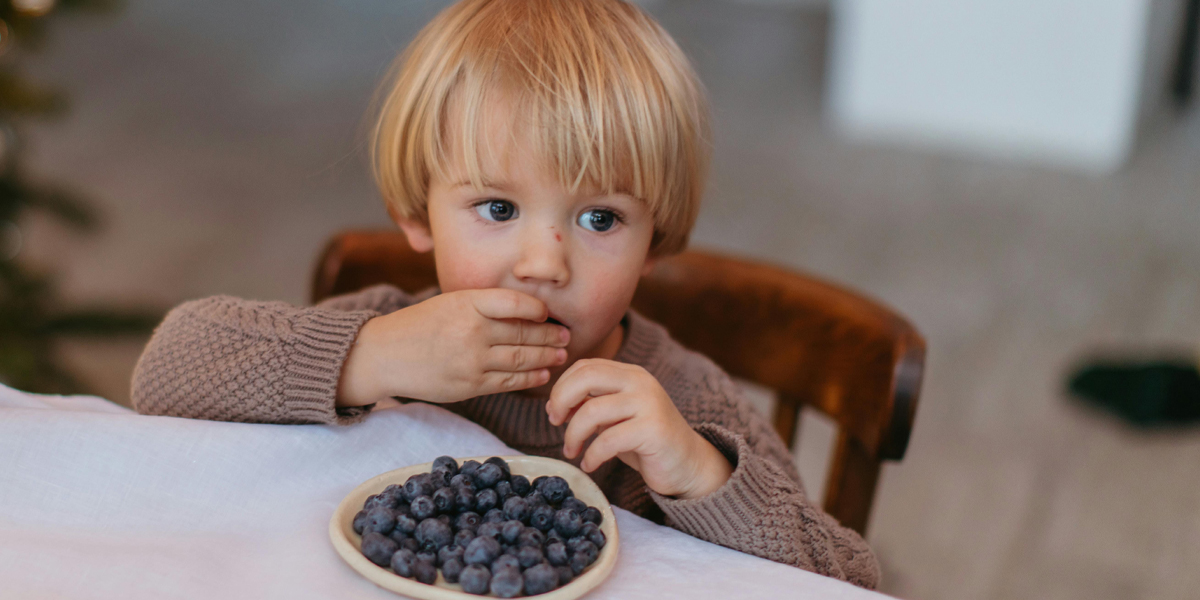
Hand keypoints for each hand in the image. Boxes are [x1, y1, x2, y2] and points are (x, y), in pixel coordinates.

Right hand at [337, 289, 569, 405]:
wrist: (383, 355)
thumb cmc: (420, 325)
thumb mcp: (450, 302)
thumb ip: (484, 305)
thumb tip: (528, 312)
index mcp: (467, 302)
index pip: (515, 302)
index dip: (538, 308)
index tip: (548, 313)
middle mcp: (472, 330)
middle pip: (524, 332)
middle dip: (550, 336)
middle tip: (566, 336)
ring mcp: (472, 360)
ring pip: (521, 359)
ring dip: (546, 357)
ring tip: (560, 355)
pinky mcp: (470, 385)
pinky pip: (509, 382)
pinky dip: (530, 378)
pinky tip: (542, 374)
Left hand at [545, 359, 732, 498]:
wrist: (688, 464)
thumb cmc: (645, 441)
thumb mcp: (615, 418)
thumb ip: (590, 406)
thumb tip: (554, 405)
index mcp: (630, 374)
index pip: (585, 367)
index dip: (561, 388)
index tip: (555, 413)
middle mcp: (640, 382)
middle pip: (586, 377)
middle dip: (561, 400)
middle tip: (555, 424)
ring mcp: (648, 404)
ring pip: (592, 411)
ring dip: (572, 435)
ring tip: (571, 451)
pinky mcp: (653, 430)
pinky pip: (607, 441)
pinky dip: (591, 455)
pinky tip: (589, 464)